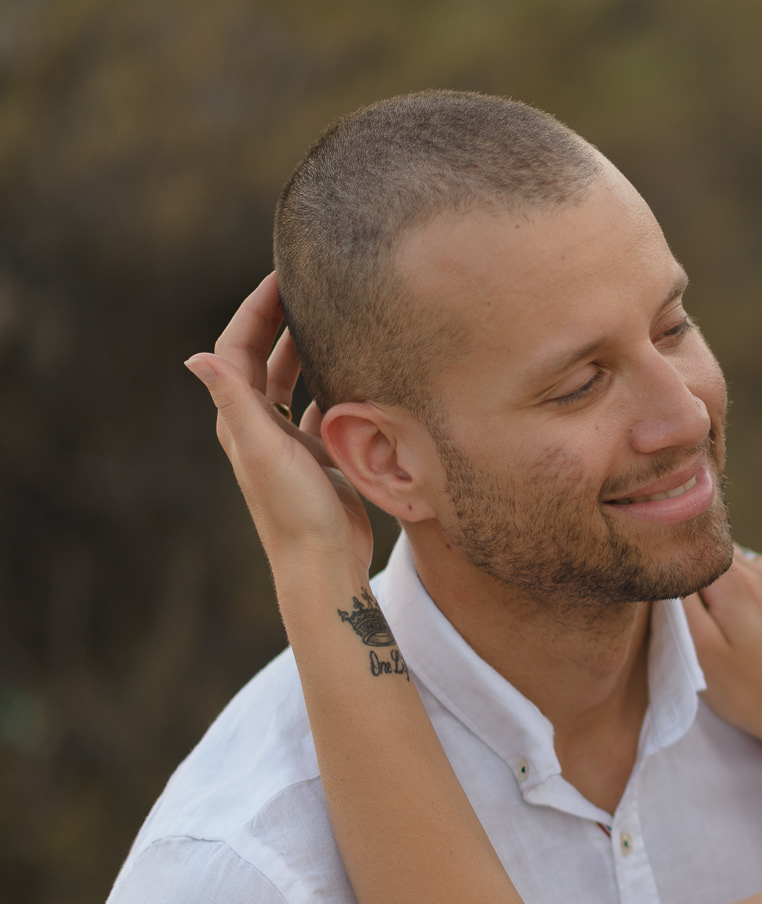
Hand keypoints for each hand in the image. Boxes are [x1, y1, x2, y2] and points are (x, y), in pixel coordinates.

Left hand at [187, 273, 373, 574]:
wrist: (323, 563)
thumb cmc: (294, 510)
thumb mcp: (263, 451)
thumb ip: (235, 403)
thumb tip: (196, 357)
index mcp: (240, 420)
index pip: (238, 349)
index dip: (256, 310)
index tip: (281, 276)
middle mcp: (260, 426)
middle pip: (265, 360)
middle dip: (281, 321)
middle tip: (309, 286)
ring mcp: (290, 442)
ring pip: (295, 382)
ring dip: (308, 349)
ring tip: (334, 317)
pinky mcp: (319, 457)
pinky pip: (324, 407)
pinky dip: (335, 383)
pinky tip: (359, 370)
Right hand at [682, 549, 761, 746]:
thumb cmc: (742, 688)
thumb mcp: (699, 647)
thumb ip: (682, 599)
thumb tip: (671, 564)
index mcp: (736, 580)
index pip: (694, 544)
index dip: (677, 562)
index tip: (670, 587)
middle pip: (718, 551)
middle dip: (700, 571)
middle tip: (694, 611)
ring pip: (742, 564)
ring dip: (725, 582)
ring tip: (718, 620)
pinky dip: (749, 594)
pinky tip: (745, 626)